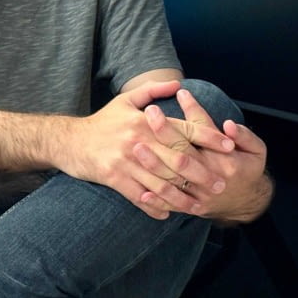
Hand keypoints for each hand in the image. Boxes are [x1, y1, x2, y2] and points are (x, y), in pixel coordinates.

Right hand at [62, 81, 232, 218]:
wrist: (68, 140)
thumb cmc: (101, 122)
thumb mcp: (125, 101)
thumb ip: (152, 91)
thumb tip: (178, 83)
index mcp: (144, 122)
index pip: (183, 129)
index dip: (209, 138)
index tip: (229, 147)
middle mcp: (137, 141)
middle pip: (177, 159)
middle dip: (202, 173)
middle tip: (220, 184)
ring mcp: (125, 161)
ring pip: (161, 183)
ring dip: (182, 197)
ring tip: (198, 206)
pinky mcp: (113, 177)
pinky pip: (139, 196)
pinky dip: (154, 207)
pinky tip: (167, 214)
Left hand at [136, 94, 271, 221]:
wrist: (247, 202)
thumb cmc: (248, 169)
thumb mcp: (257, 151)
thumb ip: (245, 136)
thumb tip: (228, 124)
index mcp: (227, 160)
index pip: (205, 131)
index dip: (193, 111)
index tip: (180, 93)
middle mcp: (211, 177)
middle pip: (183, 153)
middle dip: (165, 133)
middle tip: (149, 113)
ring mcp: (200, 194)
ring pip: (173, 179)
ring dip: (154, 163)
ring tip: (136, 146)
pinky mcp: (191, 207)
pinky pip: (170, 204)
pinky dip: (156, 199)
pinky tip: (140, 190)